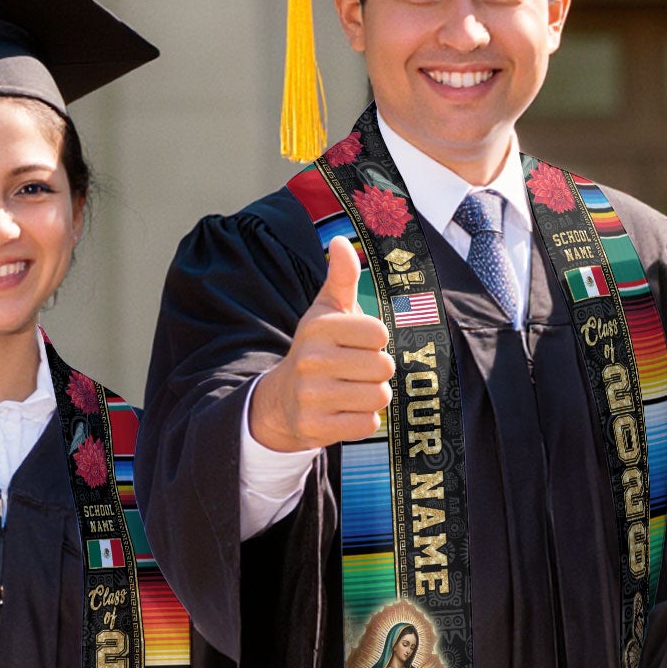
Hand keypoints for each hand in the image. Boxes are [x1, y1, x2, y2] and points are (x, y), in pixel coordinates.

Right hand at [247, 236, 395, 451]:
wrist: (283, 399)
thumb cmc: (317, 349)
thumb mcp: (326, 311)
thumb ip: (341, 276)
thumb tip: (341, 241)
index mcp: (319, 327)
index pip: (379, 333)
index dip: (375, 340)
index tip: (357, 343)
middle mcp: (312, 360)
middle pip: (384, 366)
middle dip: (377, 371)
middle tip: (356, 370)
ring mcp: (312, 395)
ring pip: (379, 396)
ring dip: (373, 396)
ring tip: (352, 389)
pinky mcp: (316, 426)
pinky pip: (367, 425)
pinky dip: (363, 420)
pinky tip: (344, 410)